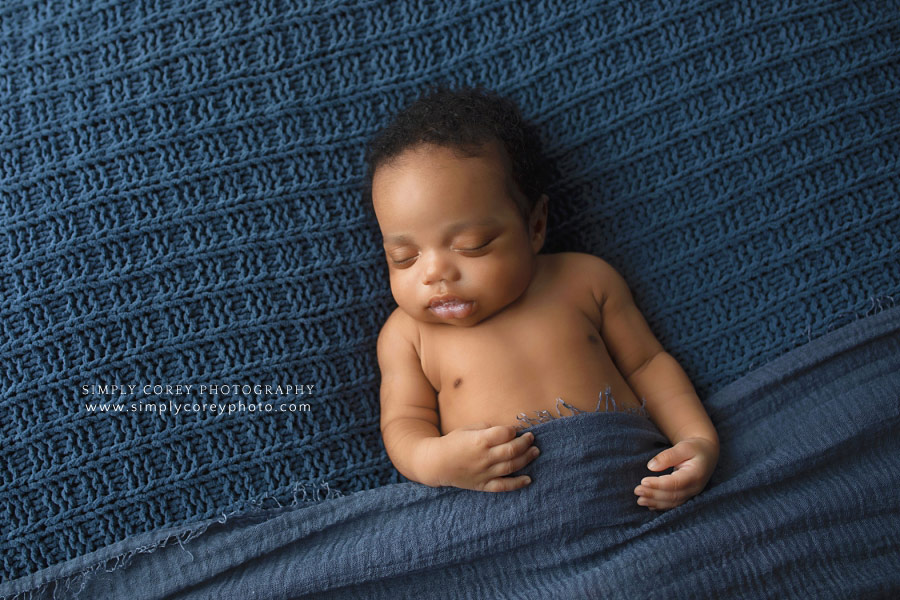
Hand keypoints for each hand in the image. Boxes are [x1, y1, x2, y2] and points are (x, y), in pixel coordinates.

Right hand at [423, 422, 539, 491]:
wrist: (437, 463)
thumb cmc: (453, 442)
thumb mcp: (467, 428)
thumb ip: (487, 428)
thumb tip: (505, 430)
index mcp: (479, 440)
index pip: (504, 433)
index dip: (513, 430)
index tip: (515, 429)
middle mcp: (484, 457)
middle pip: (511, 450)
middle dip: (525, 443)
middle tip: (531, 438)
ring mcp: (485, 473)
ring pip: (511, 466)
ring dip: (526, 459)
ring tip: (535, 451)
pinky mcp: (484, 485)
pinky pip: (503, 486)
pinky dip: (517, 483)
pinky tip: (529, 479)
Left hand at [634, 436, 718, 510]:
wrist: (707, 454)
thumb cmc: (694, 448)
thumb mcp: (683, 447)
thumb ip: (668, 456)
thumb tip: (651, 467)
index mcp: (696, 474)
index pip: (676, 483)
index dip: (659, 484)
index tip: (643, 482)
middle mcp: (695, 487)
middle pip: (672, 495)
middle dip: (653, 494)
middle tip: (637, 491)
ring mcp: (691, 494)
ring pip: (672, 502)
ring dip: (655, 503)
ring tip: (639, 500)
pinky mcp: (687, 495)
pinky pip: (674, 504)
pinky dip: (661, 506)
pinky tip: (649, 505)